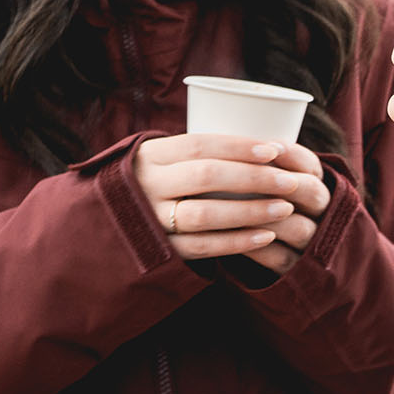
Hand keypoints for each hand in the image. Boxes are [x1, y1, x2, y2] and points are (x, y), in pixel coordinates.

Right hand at [131, 133, 330, 272]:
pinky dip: (237, 241)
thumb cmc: (149, 184)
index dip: (238, 146)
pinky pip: (202, 247)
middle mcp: (146, 185)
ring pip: (206, 214)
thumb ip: (194, 153)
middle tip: (291, 181)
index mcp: (149, 155)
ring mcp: (150, 219)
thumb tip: (263, 144)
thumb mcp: (159, 161)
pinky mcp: (159, 250)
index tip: (274, 149)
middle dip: (254, 178)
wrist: (102, 228)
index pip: (199, 144)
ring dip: (251, 211)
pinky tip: (266, 236)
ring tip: (285, 207)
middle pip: (207, 176)